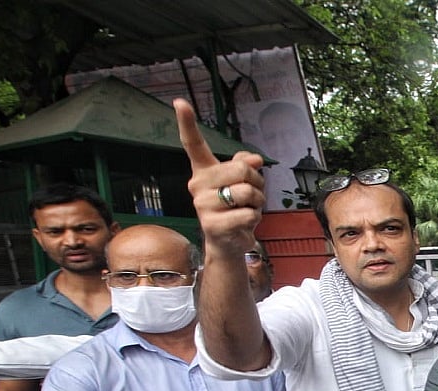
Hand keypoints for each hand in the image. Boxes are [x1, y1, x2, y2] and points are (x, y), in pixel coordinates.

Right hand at [174, 98, 264, 253]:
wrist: (227, 242)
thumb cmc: (234, 208)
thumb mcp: (241, 183)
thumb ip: (245, 164)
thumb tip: (254, 158)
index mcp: (203, 170)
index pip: (194, 144)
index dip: (187, 122)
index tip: (179, 102)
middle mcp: (197, 184)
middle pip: (241, 169)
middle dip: (257, 182)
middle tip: (252, 195)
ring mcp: (203, 205)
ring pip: (247, 192)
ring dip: (258, 202)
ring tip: (247, 210)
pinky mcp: (213, 225)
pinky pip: (248, 214)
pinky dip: (255, 219)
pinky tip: (244, 224)